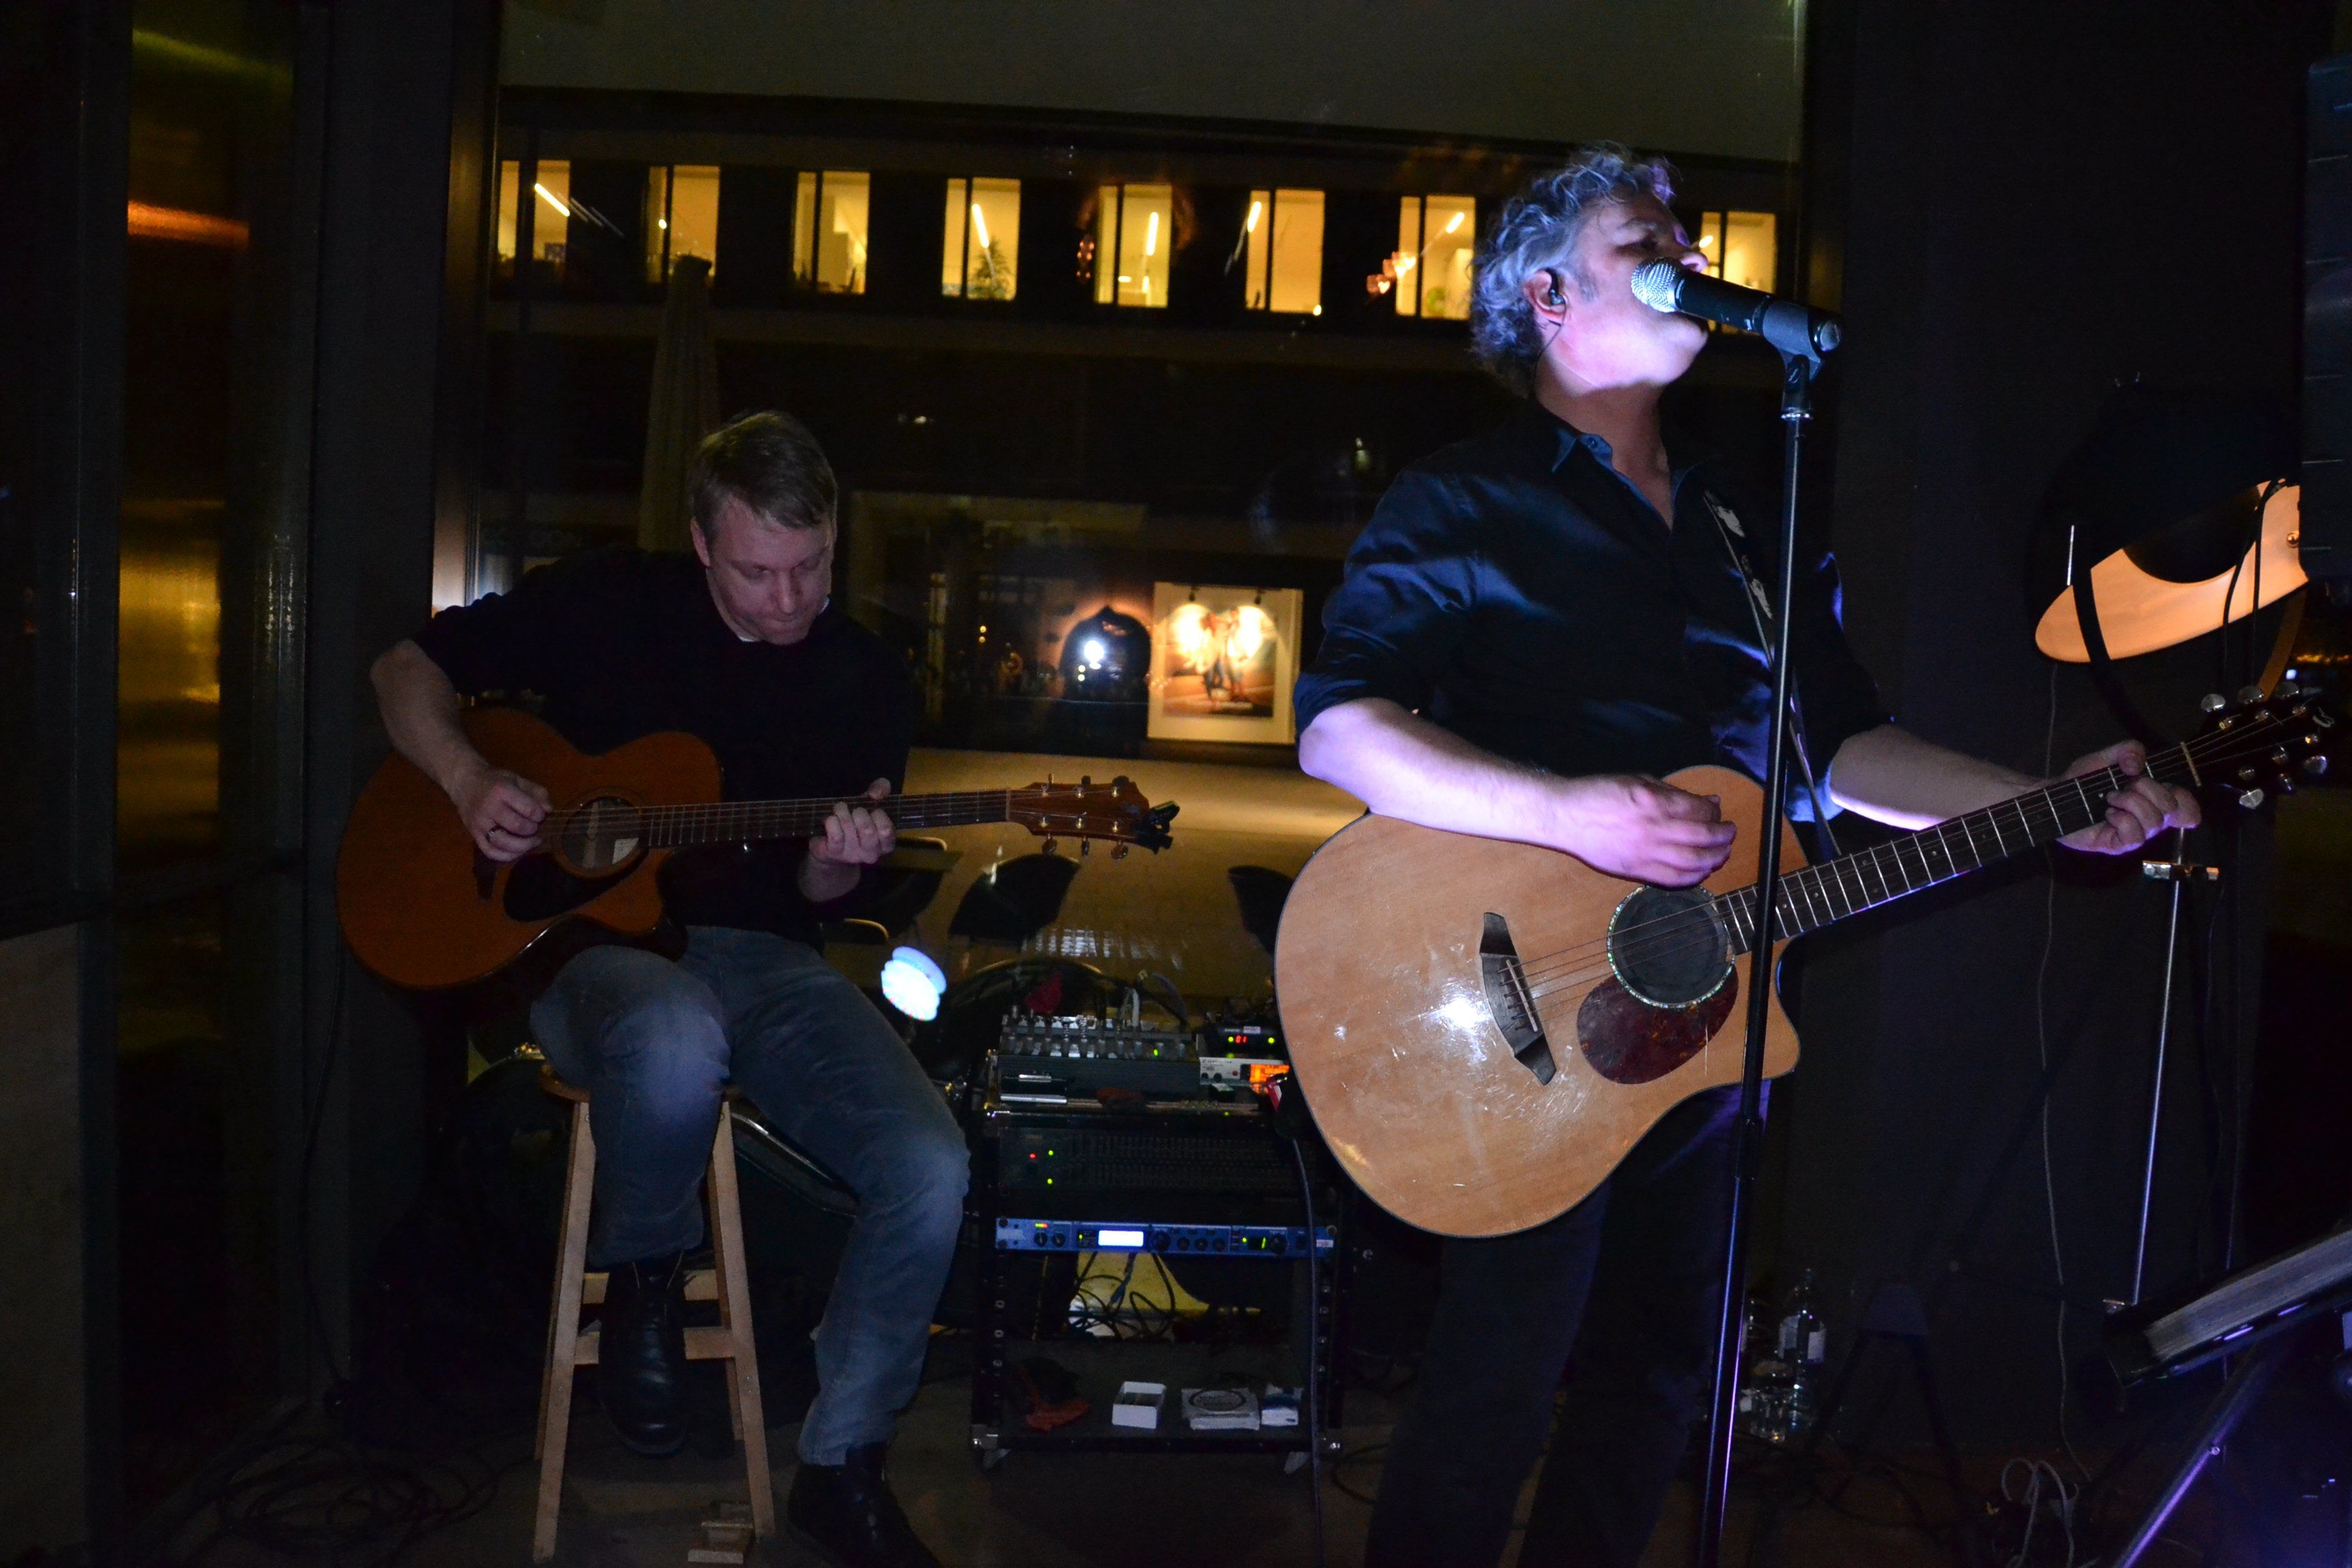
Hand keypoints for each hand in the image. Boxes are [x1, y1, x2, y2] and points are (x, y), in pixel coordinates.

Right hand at [451, 760, 549, 861]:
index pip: (528, 809)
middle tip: (535, 828)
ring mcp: (479, 824)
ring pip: (503, 843)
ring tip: (532, 842)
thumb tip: (549, 810)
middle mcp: (488, 808)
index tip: (541, 815)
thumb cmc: (494, 781)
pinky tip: (517, 851)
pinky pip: (490, 852)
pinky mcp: (474, 835)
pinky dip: (506, 856)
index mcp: (501, 791)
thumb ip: (536, 792)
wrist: (464, 783)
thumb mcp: (516, 779)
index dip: (539, 815)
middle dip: (532, 830)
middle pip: (517, 827)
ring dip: (523, 846)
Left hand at [806, 778, 896, 868]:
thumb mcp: (872, 803)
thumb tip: (875, 794)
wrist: (831, 846)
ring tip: (840, 808)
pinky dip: (832, 821)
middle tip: (855, 810)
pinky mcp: (834, 853)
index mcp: (885, 844)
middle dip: (859, 813)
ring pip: (849, 829)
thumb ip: (881, 790)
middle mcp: (872, 853)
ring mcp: (853, 855)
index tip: (873, 810)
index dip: (879, 815)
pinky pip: (835, 835)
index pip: (887, 831)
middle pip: (868, 830)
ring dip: (842, 812)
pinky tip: (831, 819)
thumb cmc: (857, 821)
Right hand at [1551, 774, 1736, 885]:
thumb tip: (1706, 801)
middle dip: (1724, 836)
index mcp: (1656, 802)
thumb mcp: (1639, 780)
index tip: (1717, 809)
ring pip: (1693, 862)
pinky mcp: (1636, 870)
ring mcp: (1646, 853)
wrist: (1566, 816)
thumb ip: (1674, 792)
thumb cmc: (1600, 792)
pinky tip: (1701, 871)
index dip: (1715, 811)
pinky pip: (1673, 879)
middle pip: (1704, 837)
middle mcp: (1655, 829)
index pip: (1701, 811)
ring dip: (1714, 858)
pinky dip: (1693, 877)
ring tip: (1722, 853)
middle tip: (1730, 833)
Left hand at [2055, 741, 2200, 854]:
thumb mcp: (2105, 757)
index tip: (2171, 789)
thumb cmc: (2082, 781)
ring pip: (2153, 822)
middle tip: (2123, 786)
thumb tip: (2137, 765)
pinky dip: (2122, 820)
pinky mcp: (2119, 845)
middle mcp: (2148, 818)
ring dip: (2130, 802)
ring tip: (2109, 798)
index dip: (2186, 800)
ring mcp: (2135, 833)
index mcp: (2152, 798)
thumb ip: (2128, 750)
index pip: (2186, 806)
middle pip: (2170, 808)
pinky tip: (2108, 814)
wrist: (2055, 798)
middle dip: (2148, 789)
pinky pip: (2135, 836)